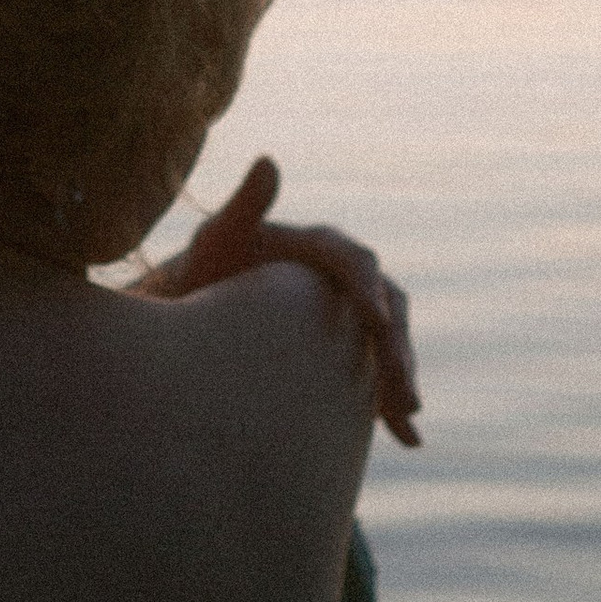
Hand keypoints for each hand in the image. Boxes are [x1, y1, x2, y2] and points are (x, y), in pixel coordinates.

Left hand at [141, 157, 419, 447]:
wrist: (192, 307)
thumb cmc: (201, 268)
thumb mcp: (217, 237)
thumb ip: (245, 204)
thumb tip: (268, 161)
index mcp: (318, 246)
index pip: (354, 261)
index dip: (369, 288)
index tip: (378, 319)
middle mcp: (342, 279)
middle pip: (386, 306)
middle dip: (396, 346)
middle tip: (403, 385)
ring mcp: (346, 315)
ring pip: (388, 343)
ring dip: (400, 377)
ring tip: (408, 415)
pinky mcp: (343, 348)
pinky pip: (374, 375)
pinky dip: (391, 405)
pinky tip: (407, 440)